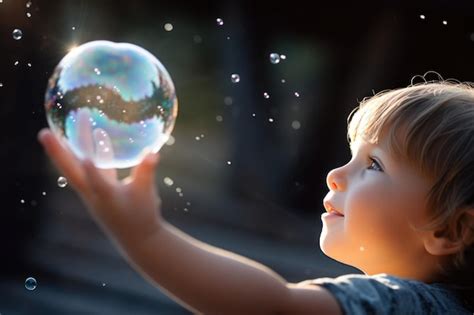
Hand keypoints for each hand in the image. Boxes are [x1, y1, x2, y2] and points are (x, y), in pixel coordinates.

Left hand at [37, 114, 161, 244]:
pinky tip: (97, 132)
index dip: (93, 173)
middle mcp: (94, 193)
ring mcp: (93, 190)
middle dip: (58, 152)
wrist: (137, 237)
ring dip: (72, 145)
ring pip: (77, 165)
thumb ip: (146, 172)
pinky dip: (91, 149)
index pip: (98, 185)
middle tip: (43, 133)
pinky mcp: (99, 187)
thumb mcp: (147, 194)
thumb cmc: (142, 216)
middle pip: (71, 171)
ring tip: (74, 121)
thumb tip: (152, 154)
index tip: (87, 160)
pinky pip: (90, 164)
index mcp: (107, 198)